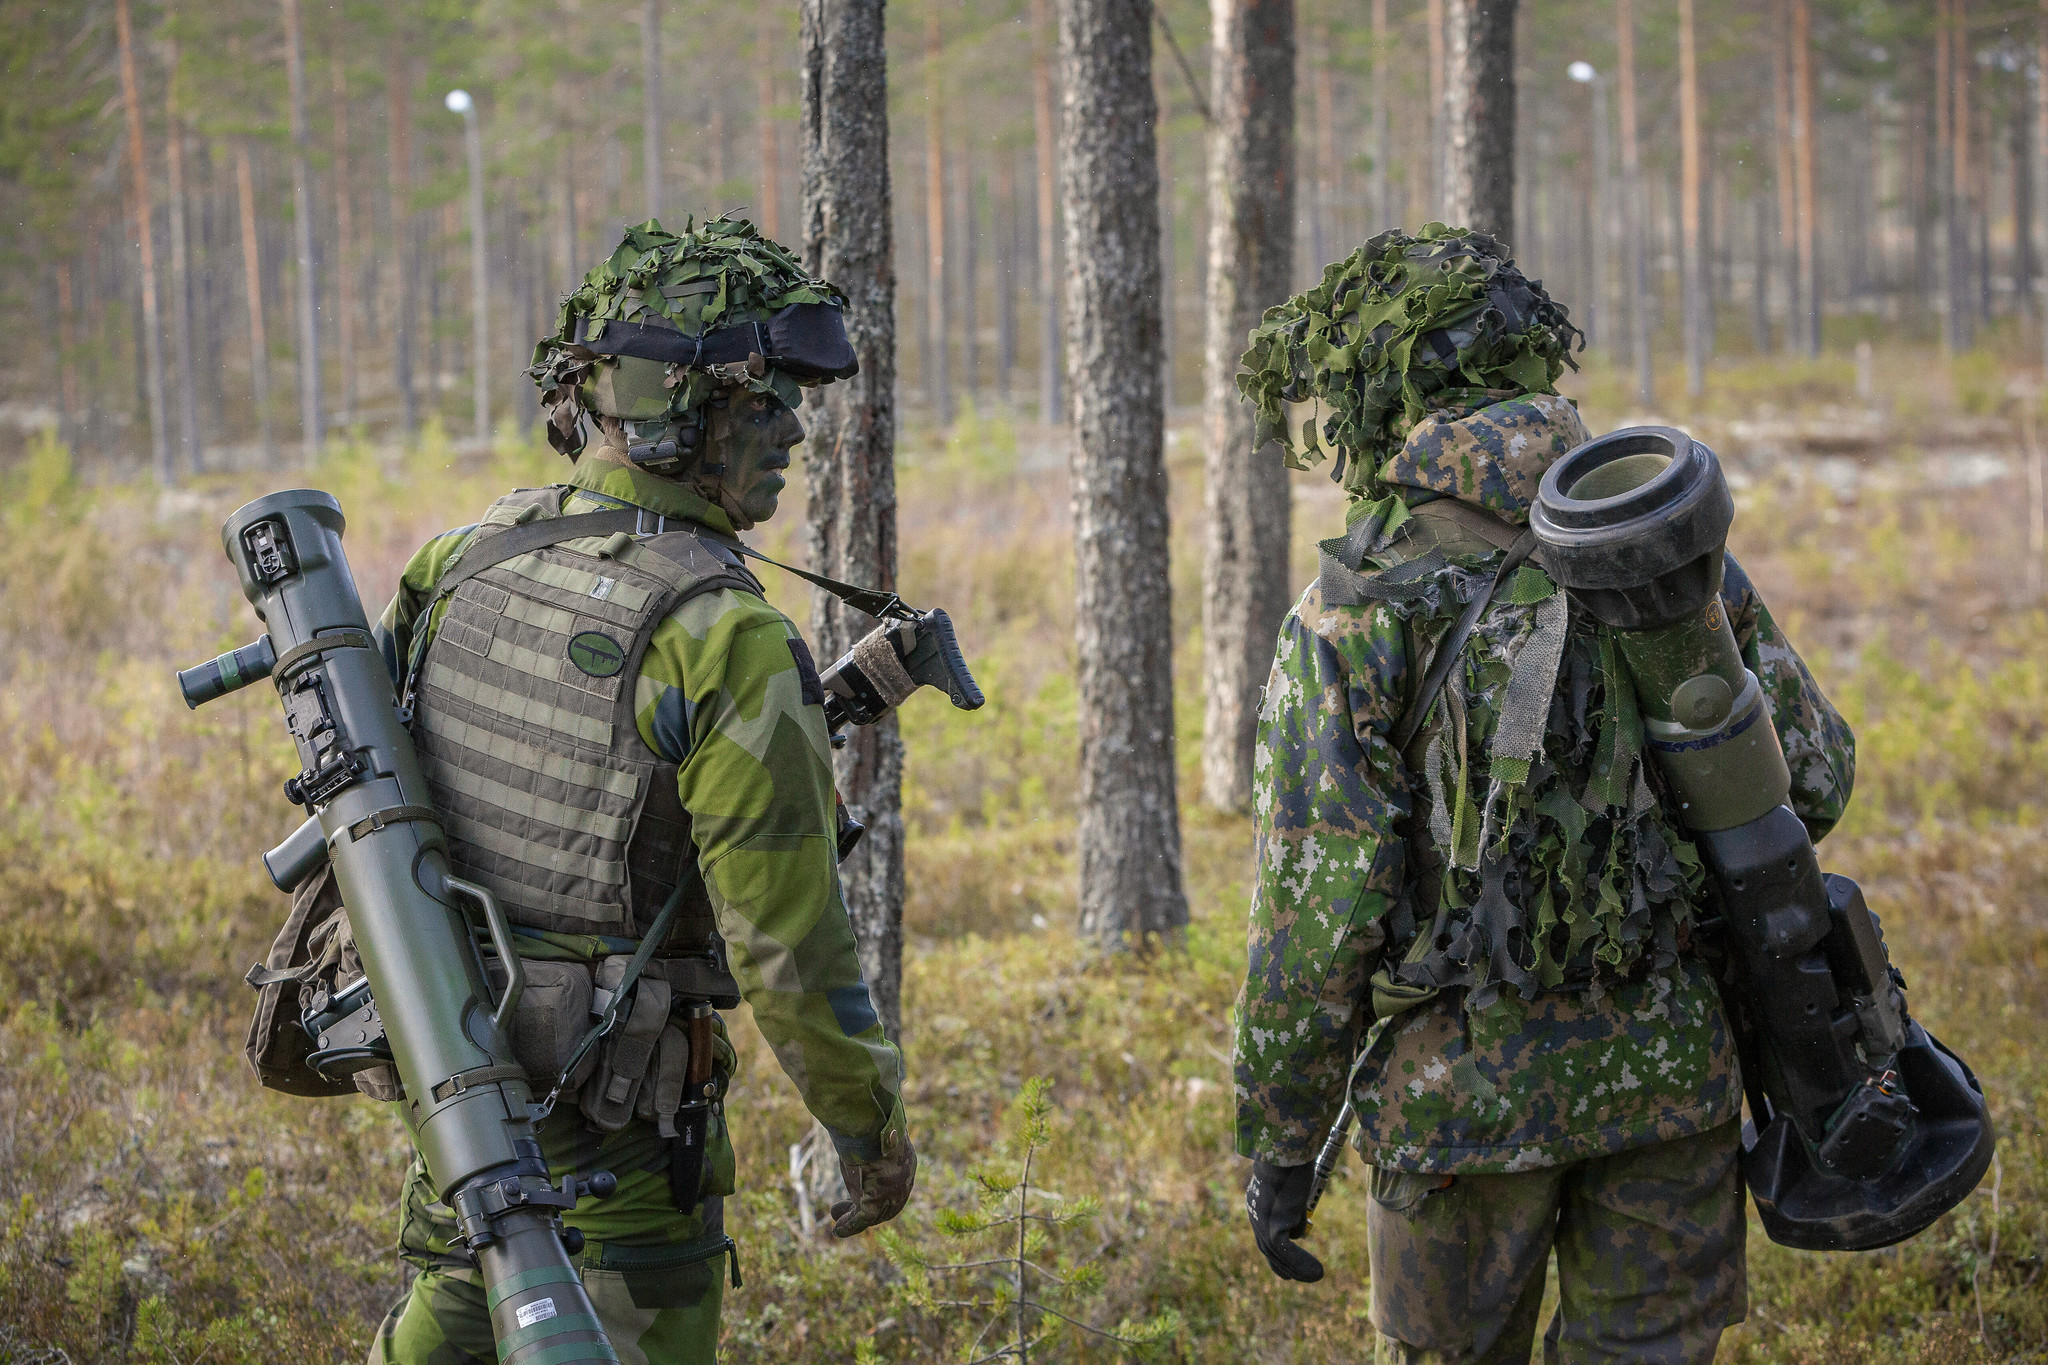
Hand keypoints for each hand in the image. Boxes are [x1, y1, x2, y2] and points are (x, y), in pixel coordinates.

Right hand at [832, 1125, 915, 1237]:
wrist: (869, 1124)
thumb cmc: (869, 1121)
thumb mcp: (874, 1134)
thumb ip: (871, 1143)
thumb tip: (858, 1134)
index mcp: (906, 1162)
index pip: (894, 1185)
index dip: (877, 1193)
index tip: (860, 1195)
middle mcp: (903, 1181)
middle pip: (886, 1204)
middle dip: (865, 1210)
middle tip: (842, 1208)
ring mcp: (892, 1193)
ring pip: (873, 1215)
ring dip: (854, 1221)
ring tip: (838, 1225)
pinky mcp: (876, 1202)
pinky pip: (862, 1220)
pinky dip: (849, 1227)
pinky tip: (839, 1231)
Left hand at [1246, 1160, 1324, 1282]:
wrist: (1283, 1150)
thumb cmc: (1291, 1160)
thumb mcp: (1291, 1186)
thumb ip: (1293, 1207)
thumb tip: (1300, 1230)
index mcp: (1255, 1203)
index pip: (1263, 1235)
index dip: (1274, 1253)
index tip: (1283, 1267)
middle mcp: (1256, 1215)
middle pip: (1267, 1249)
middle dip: (1282, 1266)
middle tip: (1295, 1278)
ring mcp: (1263, 1221)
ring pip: (1278, 1253)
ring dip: (1298, 1268)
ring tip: (1317, 1276)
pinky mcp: (1274, 1225)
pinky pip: (1287, 1250)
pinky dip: (1301, 1263)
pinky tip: (1317, 1272)